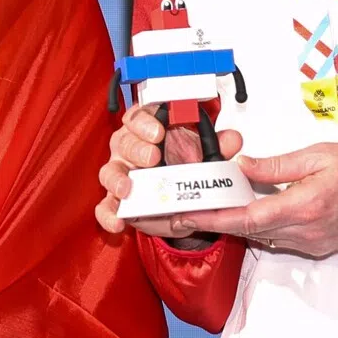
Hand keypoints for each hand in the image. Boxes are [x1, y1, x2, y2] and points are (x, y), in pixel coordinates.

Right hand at [95, 103, 242, 237]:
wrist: (177, 192)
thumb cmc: (180, 162)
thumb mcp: (201, 151)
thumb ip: (217, 145)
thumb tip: (232, 139)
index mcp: (146, 128)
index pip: (138, 116)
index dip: (144, 122)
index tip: (158, 131)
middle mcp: (128, 148)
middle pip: (123, 141)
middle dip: (137, 149)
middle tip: (152, 157)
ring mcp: (119, 174)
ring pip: (110, 172)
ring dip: (118, 180)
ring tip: (128, 188)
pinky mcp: (115, 200)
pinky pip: (105, 206)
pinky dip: (108, 214)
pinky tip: (118, 221)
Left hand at [173, 142, 337, 257]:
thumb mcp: (318, 154)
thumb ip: (275, 166)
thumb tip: (241, 166)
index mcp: (306, 206)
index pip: (246, 217)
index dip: (213, 218)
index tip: (186, 216)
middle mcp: (308, 232)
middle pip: (249, 231)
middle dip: (215, 222)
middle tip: (184, 212)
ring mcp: (315, 243)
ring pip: (263, 236)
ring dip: (237, 223)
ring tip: (210, 207)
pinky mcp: (320, 246)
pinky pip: (281, 238)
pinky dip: (261, 225)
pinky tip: (249, 209)